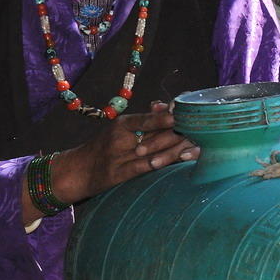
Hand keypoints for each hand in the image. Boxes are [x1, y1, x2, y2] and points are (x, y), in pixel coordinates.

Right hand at [49, 101, 198, 204]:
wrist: (76, 171)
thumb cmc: (104, 148)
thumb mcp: (118, 129)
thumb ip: (143, 119)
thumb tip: (164, 104)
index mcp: (122, 124)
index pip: (148, 118)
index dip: (167, 116)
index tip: (186, 113)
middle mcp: (121, 139)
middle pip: (155, 134)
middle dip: (179, 133)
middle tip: (202, 130)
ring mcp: (119, 157)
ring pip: (154, 151)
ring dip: (177, 149)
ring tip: (197, 145)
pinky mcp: (119, 175)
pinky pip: (145, 168)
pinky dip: (163, 164)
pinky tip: (179, 161)